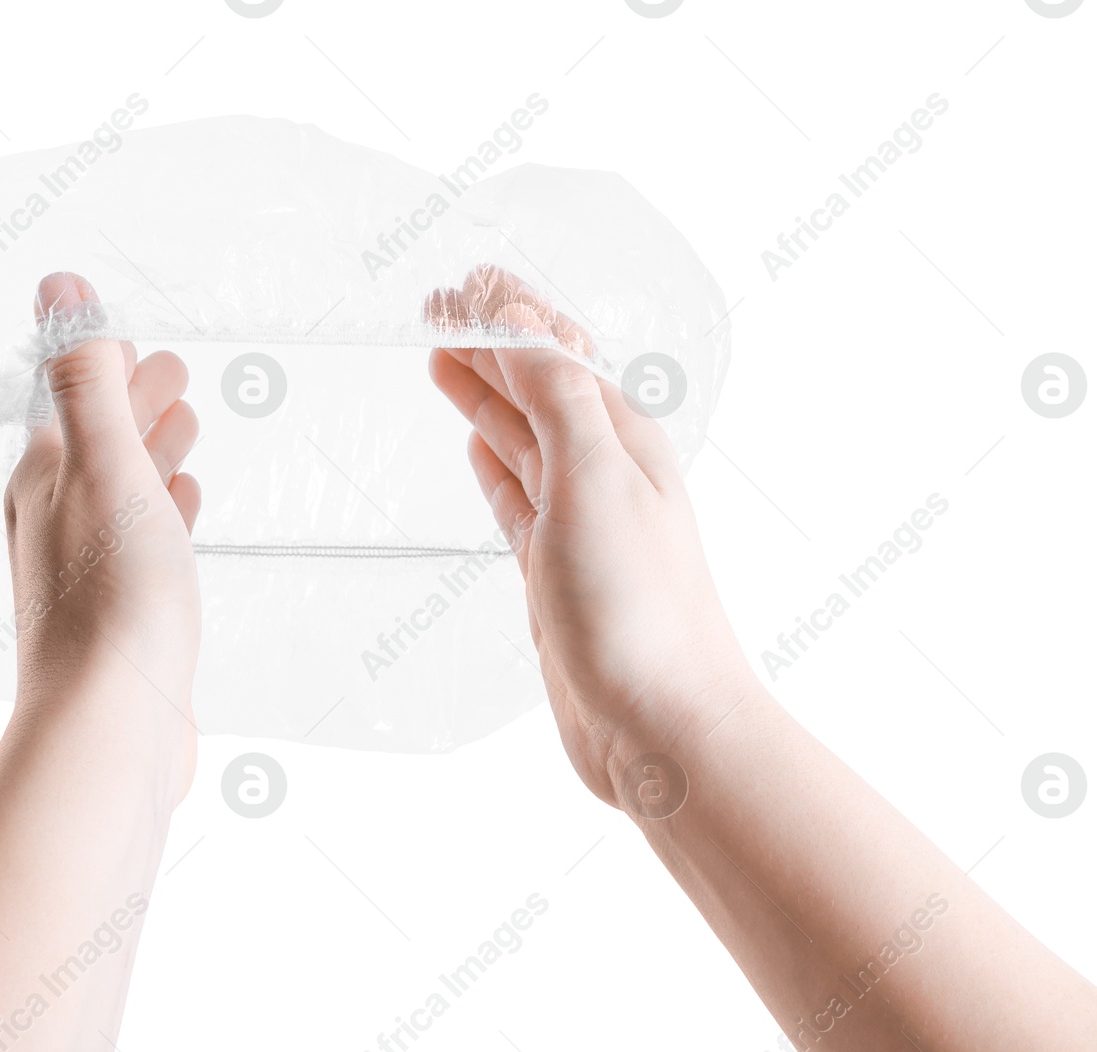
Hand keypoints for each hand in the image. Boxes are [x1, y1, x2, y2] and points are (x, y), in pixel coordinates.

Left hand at [3, 272, 201, 796]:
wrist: (110, 724)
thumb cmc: (111, 598)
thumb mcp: (105, 467)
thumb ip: (86, 378)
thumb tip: (60, 285)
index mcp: (45, 478)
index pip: (76, 399)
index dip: (107, 365)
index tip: (141, 340)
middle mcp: (56, 520)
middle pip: (97, 443)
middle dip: (133, 403)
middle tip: (175, 373)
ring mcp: (87, 570)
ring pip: (122, 491)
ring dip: (151, 453)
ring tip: (185, 428)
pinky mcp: (121, 613)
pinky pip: (142, 541)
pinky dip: (163, 511)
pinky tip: (183, 510)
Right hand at [427, 267, 756, 807]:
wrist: (663, 726)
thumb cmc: (638, 606)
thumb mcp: (594, 477)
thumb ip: (557, 393)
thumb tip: (521, 316)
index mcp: (622, 437)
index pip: (558, 349)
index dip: (507, 311)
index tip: (458, 281)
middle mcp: (604, 471)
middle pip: (538, 386)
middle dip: (489, 343)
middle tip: (433, 307)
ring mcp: (579, 524)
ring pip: (523, 438)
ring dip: (486, 395)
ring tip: (442, 360)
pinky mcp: (555, 573)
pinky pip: (518, 497)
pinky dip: (495, 463)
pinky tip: (478, 446)